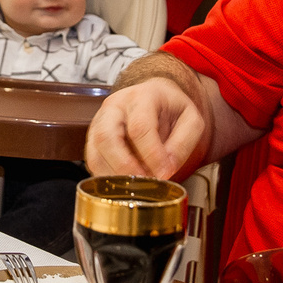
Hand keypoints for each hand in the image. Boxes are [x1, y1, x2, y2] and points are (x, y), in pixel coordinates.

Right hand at [85, 78, 208, 180]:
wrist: (154, 98)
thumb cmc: (171, 108)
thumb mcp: (191, 119)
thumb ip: (183, 143)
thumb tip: (166, 168)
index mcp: (142, 96)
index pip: (140, 127)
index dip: (152, 155)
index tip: (164, 173)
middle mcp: (115, 106)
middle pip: (107, 137)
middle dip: (125, 167)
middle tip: (144, 183)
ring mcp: (100, 121)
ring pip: (95, 152)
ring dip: (114, 175)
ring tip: (135, 185)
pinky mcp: (93, 137)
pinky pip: (92, 161)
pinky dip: (106, 176)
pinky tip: (124, 182)